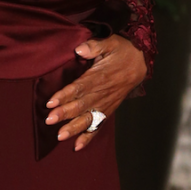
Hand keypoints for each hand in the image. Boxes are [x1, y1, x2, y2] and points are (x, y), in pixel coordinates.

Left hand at [45, 35, 147, 150]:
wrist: (141, 62)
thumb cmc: (123, 51)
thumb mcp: (111, 42)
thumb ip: (95, 46)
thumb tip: (80, 49)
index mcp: (100, 76)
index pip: (80, 88)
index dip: (65, 95)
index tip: (51, 102)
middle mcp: (102, 93)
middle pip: (81, 105)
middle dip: (65, 113)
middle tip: (50, 120)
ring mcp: (105, 104)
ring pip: (88, 118)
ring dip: (74, 128)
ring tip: (60, 136)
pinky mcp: (108, 110)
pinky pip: (98, 125)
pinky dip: (88, 137)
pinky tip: (77, 146)